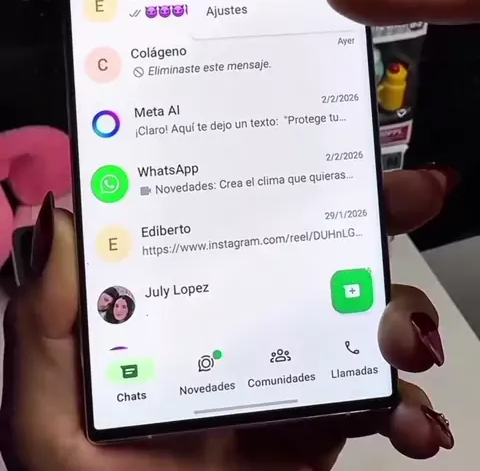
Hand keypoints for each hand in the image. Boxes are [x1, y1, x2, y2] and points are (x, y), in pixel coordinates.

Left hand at [1, 177, 454, 470]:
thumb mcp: (45, 409)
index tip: (317, 148)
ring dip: (401, 319)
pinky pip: (381, 408)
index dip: (276, 179)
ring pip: (362, 321)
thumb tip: (63, 221)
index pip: (231, 222)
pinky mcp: (318, 431)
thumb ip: (43, 325)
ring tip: (406, 341)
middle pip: (314, 253)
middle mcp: (239, 324)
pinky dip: (413, 410)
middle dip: (374, 216)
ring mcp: (284, 375)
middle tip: (417, 195)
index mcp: (180, 300)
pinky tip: (417, 422)